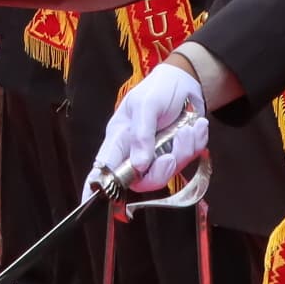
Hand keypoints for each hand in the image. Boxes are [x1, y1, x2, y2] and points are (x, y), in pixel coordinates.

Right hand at [90, 61, 208, 194]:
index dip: (96, 186)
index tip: (88, 202)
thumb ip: (141, 134)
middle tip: (170, 156)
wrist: (188, 81)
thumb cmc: (158, 88)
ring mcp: (158, 154)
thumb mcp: (146, 104)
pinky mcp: (179, 152)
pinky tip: (196, 126)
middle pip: (142, 180)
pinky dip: (196, 143)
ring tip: (188, 129)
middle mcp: (136, 152)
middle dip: (160, 171)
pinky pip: (188, 160)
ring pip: (168, 172)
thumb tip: (138, 165)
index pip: (104, 168)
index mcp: (120, 139)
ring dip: (183, 151)